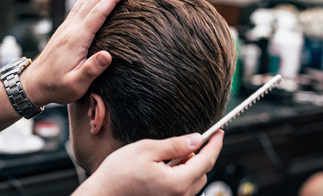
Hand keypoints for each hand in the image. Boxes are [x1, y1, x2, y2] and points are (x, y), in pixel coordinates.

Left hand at [21, 0, 131, 105]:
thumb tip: (107, 56)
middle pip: (93, 0)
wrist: (34, 84)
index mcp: (76, 39)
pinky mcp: (65, 29)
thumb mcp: (76, 85)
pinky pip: (78, 6)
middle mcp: (71, 28)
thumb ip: (91, 70)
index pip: (98, 13)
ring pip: (86, 0)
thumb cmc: (56, 86)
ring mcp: (67, 27)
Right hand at [74, 130, 224, 195]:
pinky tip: (164, 167)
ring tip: (168, 156)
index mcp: (177, 182)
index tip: (220, 132)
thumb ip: (175, 145)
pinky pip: (182, 187)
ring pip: (193, 180)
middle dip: (199, 155)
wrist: (102, 195)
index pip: (206, 160)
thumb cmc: (118, 174)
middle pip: (202, 172)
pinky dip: (180, 174)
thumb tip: (196, 139)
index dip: (215, 143)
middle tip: (186, 142)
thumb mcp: (147, 150)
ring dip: (189, 165)